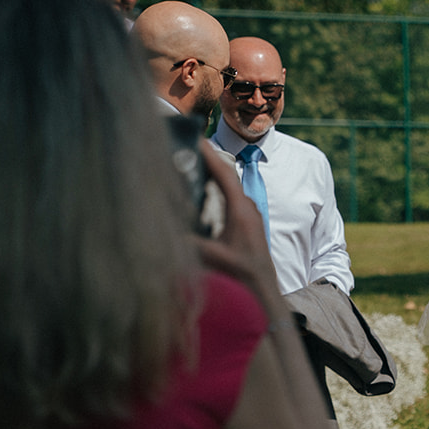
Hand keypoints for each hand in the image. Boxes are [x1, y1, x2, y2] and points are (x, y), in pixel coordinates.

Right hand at [194, 141, 280, 303]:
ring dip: (213, 172)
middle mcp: (248, 207)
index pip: (223, 174)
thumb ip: (190, 244)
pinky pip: (231, 196)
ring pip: (229, 185)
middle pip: (226, 175)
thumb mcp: (214, 257)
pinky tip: (205, 187)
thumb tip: (165, 231)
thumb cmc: (243, 274)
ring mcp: (249, 213)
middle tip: (188, 144)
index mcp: (241, 210)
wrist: (263, 290)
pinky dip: (217, 186)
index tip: (195, 138)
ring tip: (193, 160)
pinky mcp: (247, 221)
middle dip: (208, 159)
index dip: (209, 155)